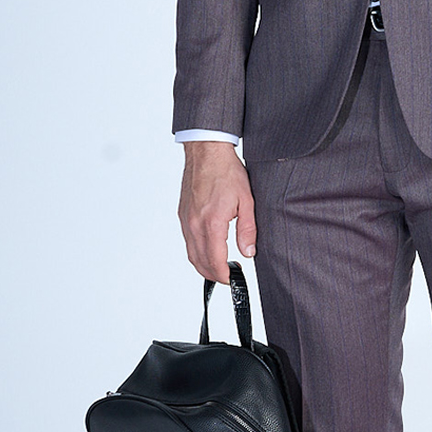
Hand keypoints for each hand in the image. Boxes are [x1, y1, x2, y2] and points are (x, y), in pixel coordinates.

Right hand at [178, 142, 256, 282]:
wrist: (207, 152)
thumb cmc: (226, 172)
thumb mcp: (246, 201)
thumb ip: (247, 230)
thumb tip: (248, 252)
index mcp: (211, 222)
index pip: (214, 260)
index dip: (223, 275)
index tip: (232, 279)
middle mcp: (194, 224)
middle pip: (200, 262)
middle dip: (214, 274)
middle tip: (228, 276)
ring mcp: (186, 220)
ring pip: (191, 254)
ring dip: (203, 265)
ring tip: (219, 267)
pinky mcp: (182, 215)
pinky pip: (187, 241)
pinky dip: (196, 252)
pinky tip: (208, 250)